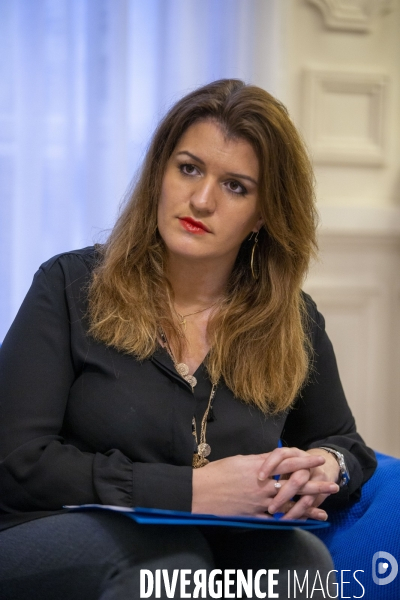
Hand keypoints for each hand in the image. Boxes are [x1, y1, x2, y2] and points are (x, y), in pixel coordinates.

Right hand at [191, 452, 338, 518]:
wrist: (200, 492)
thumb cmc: (216, 473)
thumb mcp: (238, 460)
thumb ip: (257, 461)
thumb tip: (270, 460)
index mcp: (259, 467)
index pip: (287, 462)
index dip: (305, 460)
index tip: (320, 458)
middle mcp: (263, 485)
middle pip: (294, 484)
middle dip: (315, 484)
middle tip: (333, 485)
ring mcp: (260, 502)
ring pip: (289, 503)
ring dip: (309, 506)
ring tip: (325, 508)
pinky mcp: (254, 514)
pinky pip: (276, 519)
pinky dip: (290, 520)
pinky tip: (302, 523)